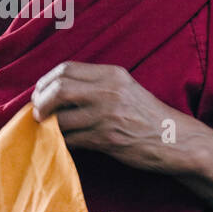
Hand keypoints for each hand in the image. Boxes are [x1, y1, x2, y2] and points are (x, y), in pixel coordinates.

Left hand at [31, 62, 181, 172]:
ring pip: (61, 118)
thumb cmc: (147, 115)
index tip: (40, 93)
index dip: (46, 82)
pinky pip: (72, 139)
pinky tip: (61, 142)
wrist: (175, 139)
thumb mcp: (125, 88)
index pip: (66, 69)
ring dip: (48, 125)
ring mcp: (108, 116)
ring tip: (47, 128)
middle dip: (41, 102)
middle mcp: (109, 91)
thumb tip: (57, 89)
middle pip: (58, 90)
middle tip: (37, 112)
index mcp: (112, 74)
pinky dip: (61, 141)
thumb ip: (96, 85)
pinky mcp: (108, 139)